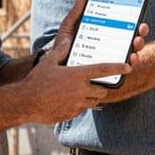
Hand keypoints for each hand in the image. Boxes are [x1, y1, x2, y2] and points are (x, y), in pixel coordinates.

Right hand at [28, 0, 133, 121]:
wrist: (26, 103)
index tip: (128, 67)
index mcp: (77, 75)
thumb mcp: (48, 62)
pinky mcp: (72, 114)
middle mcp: (80, 90)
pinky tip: (69, 100)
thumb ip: (60, 51)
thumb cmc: (36, 81)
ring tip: (80, 92)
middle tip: (94, 83)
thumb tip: (66, 40)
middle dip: (101, 87)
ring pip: (94, 101)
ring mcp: (77, 104)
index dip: (117, 68)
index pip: (103, 70)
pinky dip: (80, 105)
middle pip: (102, 90)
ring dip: (91, 97)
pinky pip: (82, 110)